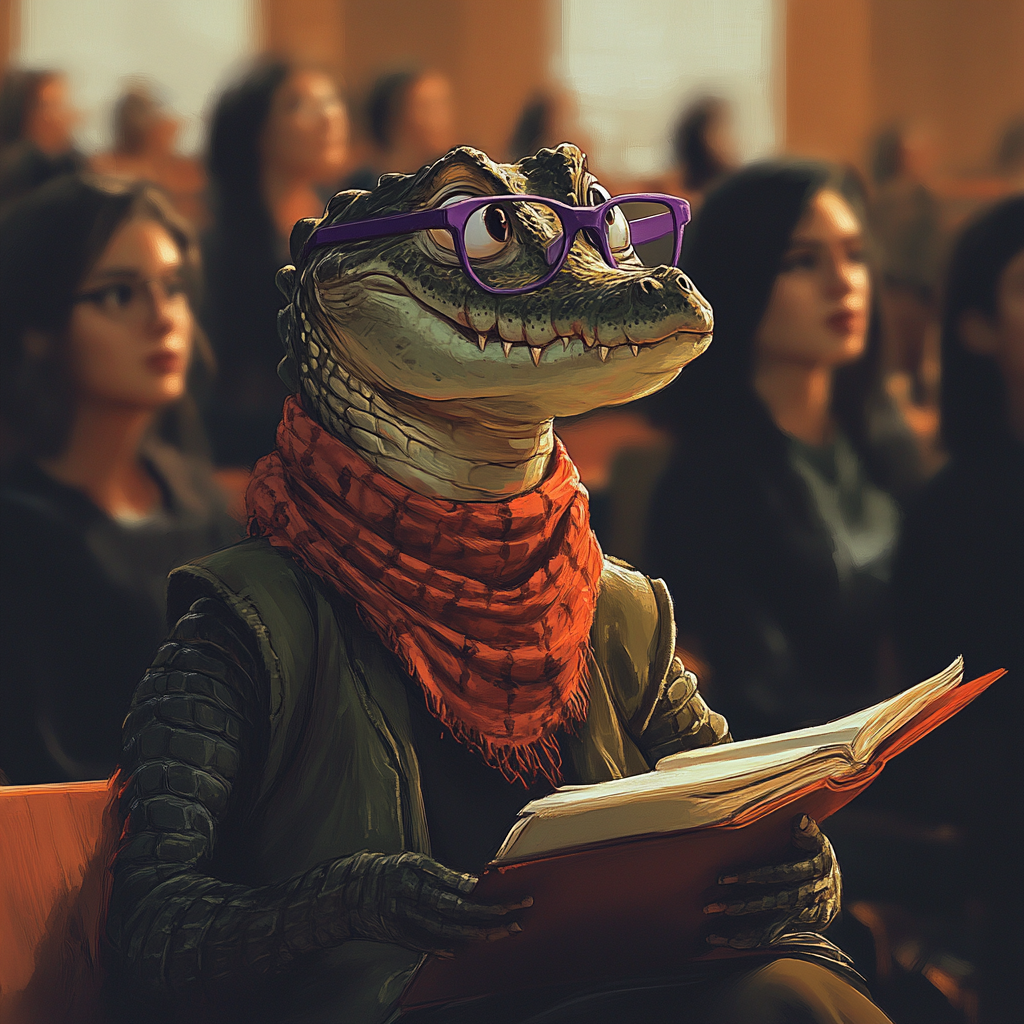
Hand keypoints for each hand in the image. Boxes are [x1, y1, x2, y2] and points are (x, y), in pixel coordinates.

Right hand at [331, 851, 531, 956]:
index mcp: (415, 869)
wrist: (348, 892)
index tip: (508, 896)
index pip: (456, 885)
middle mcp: (410, 893)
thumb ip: (442, 875)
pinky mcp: (398, 934)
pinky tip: (468, 947)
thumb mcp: (413, 861)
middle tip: (516, 915)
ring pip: (445, 930)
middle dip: (489, 915)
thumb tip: (474, 885)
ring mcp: (403, 916)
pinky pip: (427, 944)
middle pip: (456, 910)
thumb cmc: (387, 872)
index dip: (485, 895)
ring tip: (502, 932)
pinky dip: (448, 947)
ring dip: (477, 934)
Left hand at [702, 814, 839, 948]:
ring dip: (747, 931)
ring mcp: (814, 913)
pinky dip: (758, 940)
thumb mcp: (814, 837)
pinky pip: (781, 936)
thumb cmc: (813, 849)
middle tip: (713, 907)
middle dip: (745, 906)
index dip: (755, 876)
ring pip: (778, 926)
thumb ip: (807, 830)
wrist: (834, 877)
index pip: (782, 874)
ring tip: (716, 936)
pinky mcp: (808, 928)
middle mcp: (816, 894)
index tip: (724, 879)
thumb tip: (800, 820)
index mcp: (816, 868)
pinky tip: (733, 943)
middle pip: (777, 902)